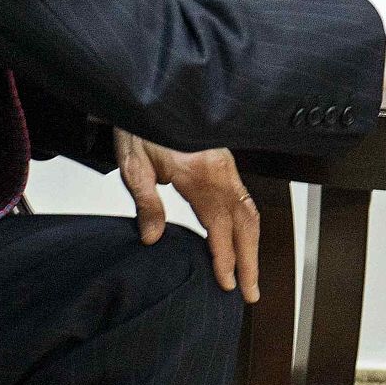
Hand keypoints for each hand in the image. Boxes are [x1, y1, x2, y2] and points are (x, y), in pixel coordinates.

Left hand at [114, 128, 259, 301]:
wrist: (151, 93)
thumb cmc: (140, 124)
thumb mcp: (133, 164)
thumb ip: (146, 202)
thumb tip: (152, 237)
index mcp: (201, 173)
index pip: (221, 225)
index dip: (226, 258)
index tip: (227, 283)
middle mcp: (221, 170)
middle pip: (245, 222)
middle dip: (250, 259)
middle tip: (251, 291)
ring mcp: (226, 165)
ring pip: (249, 210)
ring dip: (252, 245)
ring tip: (250, 274)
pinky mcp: (223, 163)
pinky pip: (242, 199)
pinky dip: (246, 226)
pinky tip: (241, 241)